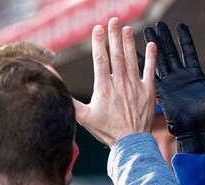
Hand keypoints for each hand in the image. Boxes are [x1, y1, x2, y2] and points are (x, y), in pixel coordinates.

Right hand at [75, 18, 156, 146]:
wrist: (130, 143)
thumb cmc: (106, 130)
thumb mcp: (83, 116)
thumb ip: (68, 98)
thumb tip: (52, 82)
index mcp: (103, 87)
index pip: (100, 59)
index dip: (99, 42)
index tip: (98, 28)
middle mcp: (120, 84)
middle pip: (116, 55)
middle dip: (115, 36)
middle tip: (114, 20)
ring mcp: (135, 87)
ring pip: (132, 60)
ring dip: (130, 43)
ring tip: (128, 29)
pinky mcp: (148, 92)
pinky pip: (150, 71)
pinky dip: (151, 58)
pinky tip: (151, 45)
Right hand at [144, 22, 204, 153]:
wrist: (197, 132)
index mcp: (195, 75)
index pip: (189, 52)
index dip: (184, 39)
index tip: (180, 25)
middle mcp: (181, 77)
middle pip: (172, 53)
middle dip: (165, 39)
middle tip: (157, 25)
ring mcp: (171, 84)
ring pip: (160, 61)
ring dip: (154, 47)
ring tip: (146, 32)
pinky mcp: (162, 92)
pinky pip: (152, 76)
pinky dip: (145, 65)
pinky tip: (137, 54)